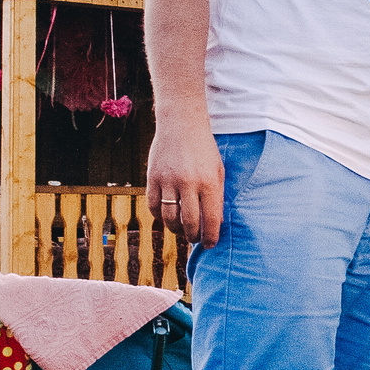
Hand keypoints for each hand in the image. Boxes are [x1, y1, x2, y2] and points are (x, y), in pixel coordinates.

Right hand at [147, 125, 225, 244]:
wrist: (181, 124)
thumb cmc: (204, 149)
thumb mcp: (217, 170)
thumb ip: (217, 196)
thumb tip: (214, 224)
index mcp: (209, 182)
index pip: (211, 219)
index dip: (211, 236)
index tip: (210, 245)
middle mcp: (188, 183)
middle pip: (189, 222)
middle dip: (193, 236)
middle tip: (195, 239)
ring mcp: (168, 181)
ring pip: (169, 218)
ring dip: (176, 229)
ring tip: (182, 230)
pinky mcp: (152, 178)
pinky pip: (154, 206)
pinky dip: (160, 216)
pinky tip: (167, 217)